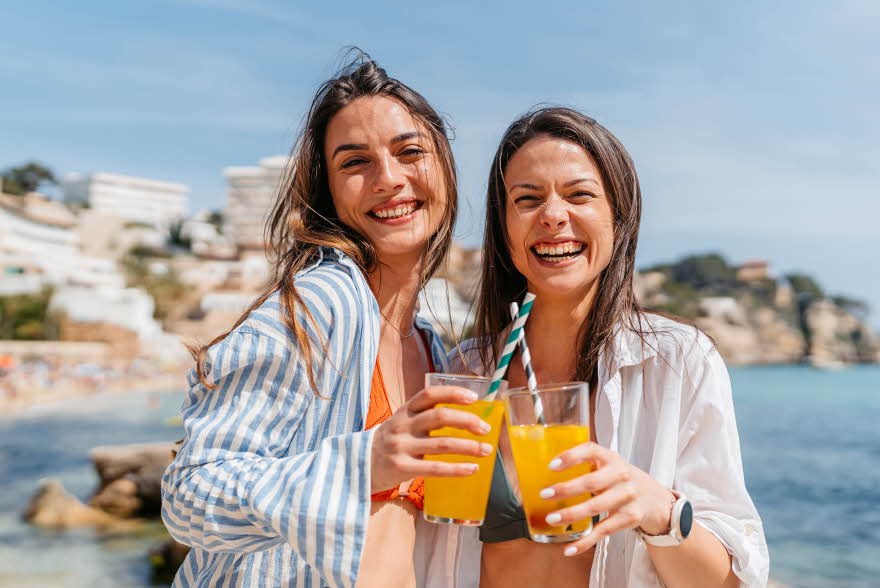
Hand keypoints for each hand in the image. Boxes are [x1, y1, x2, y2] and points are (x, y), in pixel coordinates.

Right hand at [370, 385, 493, 492]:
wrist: (358, 464)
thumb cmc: (390, 441)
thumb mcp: (402, 422)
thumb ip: (424, 416)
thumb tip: (465, 416)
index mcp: (405, 410)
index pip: (430, 394)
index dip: (453, 393)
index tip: (474, 398)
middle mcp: (403, 425)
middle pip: (440, 417)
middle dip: (467, 421)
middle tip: (485, 428)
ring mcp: (401, 447)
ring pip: (442, 444)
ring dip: (469, 447)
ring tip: (486, 450)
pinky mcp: (401, 468)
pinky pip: (434, 469)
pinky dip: (457, 469)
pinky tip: (472, 469)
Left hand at [540, 442, 675, 555]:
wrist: (655, 498)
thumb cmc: (620, 479)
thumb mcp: (608, 464)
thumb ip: (585, 463)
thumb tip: (542, 470)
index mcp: (610, 458)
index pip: (590, 450)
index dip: (570, 457)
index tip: (551, 465)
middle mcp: (621, 475)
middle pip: (591, 482)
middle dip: (566, 489)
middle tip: (545, 494)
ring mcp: (627, 497)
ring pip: (596, 507)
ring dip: (572, 514)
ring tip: (551, 519)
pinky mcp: (629, 518)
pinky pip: (603, 531)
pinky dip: (585, 542)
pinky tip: (569, 548)